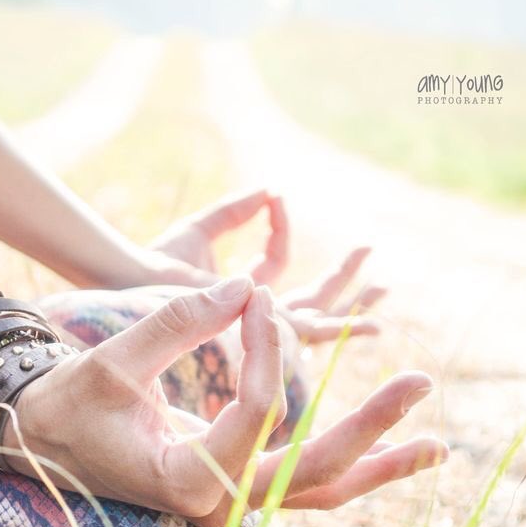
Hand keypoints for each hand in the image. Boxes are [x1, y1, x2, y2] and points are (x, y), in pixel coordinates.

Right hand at [6, 279, 446, 526]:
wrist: (40, 446)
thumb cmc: (66, 407)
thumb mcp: (112, 362)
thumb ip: (178, 322)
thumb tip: (249, 290)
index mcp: (184, 480)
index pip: (255, 412)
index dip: (264, 347)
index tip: (256, 293)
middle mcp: (216, 504)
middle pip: (313, 472)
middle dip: (370, 427)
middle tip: (421, 382)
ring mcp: (230, 504)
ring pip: (318, 492)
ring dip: (377, 466)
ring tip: (437, 446)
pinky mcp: (235, 489)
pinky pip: (303, 484)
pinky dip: (349, 466)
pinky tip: (394, 450)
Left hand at [149, 190, 385, 345]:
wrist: (139, 285)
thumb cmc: (155, 263)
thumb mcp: (201, 229)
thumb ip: (236, 212)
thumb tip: (270, 191)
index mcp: (236, 293)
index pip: (274, 264)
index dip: (280, 230)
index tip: (277, 199)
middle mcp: (252, 316)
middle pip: (310, 301)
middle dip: (344, 285)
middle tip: (377, 270)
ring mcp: (261, 329)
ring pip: (321, 319)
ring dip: (355, 303)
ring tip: (386, 289)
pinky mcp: (265, 335)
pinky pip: (313, 330)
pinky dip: (346, 325)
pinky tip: (373, 323)